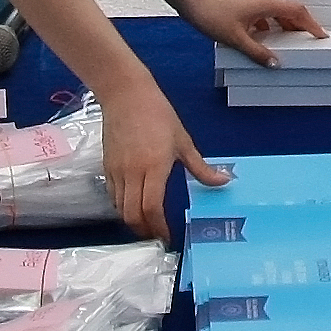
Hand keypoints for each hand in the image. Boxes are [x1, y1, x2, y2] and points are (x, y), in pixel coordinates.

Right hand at [94, 73, 223, 241]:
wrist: (125, 94)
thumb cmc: (158, 114)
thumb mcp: (183, 140)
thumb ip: (201, 167)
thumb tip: (224, 181)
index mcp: (154, 167)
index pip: (152, 208)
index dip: (159, 227)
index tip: (167, 236)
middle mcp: (132, 173)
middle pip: (132, 215)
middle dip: (144, 230)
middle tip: (156, 235)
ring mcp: (116, 171)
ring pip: (120, 208)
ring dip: (132, 219)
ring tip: (146, 223)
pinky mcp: (106, 167)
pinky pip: (112, 195)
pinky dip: (122, 206)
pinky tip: (134, 204)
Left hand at [182, 0, 324, 67]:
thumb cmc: (210, 12)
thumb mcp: (236, 38)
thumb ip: (257, 52)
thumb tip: (274, 63)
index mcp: (266, 4)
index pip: (297, 11)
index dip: (311, 23)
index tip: (321, 34)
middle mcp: (262, 0)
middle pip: (289, 11)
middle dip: (300, 26)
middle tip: (308, 41)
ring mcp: (251, 2)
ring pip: (275, 14)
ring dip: (284, 26)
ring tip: (287, 43)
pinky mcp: (241, 6)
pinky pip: (263, 16)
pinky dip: (268, 27)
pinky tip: (261, 40)